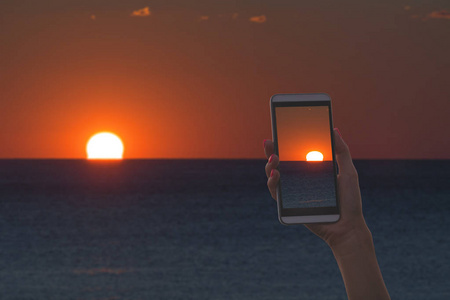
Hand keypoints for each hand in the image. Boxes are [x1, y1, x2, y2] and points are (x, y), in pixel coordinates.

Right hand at [264, 128, 368, 248]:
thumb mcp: (348, 172)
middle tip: (269, 141)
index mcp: (312, 170)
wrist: (347, 226)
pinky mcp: (289, 204)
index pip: (295, 153)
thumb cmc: (350, 201)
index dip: (286, 142)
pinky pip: (275, 192)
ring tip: (274, 158)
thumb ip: (342, 151)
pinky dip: (272, 182)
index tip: (280, 130)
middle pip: (281, 162)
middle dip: (271, 150)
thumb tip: (334, 130)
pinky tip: (276, 174)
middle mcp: (300, 179)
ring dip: (270, 165)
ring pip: (274, 175)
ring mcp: (293, 192)